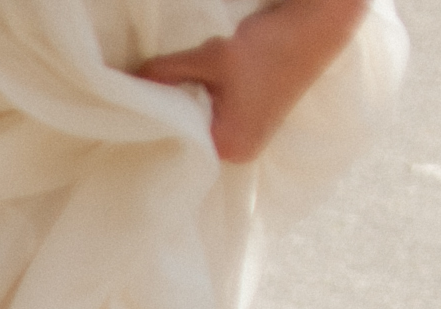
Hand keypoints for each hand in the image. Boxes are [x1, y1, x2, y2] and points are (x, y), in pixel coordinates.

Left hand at [132, 0, 367, 163]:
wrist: (318, 24)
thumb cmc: (269, 45)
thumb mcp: (210, 57)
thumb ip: (165, 72)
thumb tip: (125, 79)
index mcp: (230, 148)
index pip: (175, 152)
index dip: (149, 133)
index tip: (122, 121)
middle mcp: (239, 152)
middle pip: (185, 143)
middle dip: (163, 122)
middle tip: (131, 107)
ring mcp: (247, 138)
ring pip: (198, 129)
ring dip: (181, 111)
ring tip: (155, 98)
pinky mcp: (251, 120)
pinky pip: (212, 120)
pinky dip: (198, 106)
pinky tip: (183, 92)